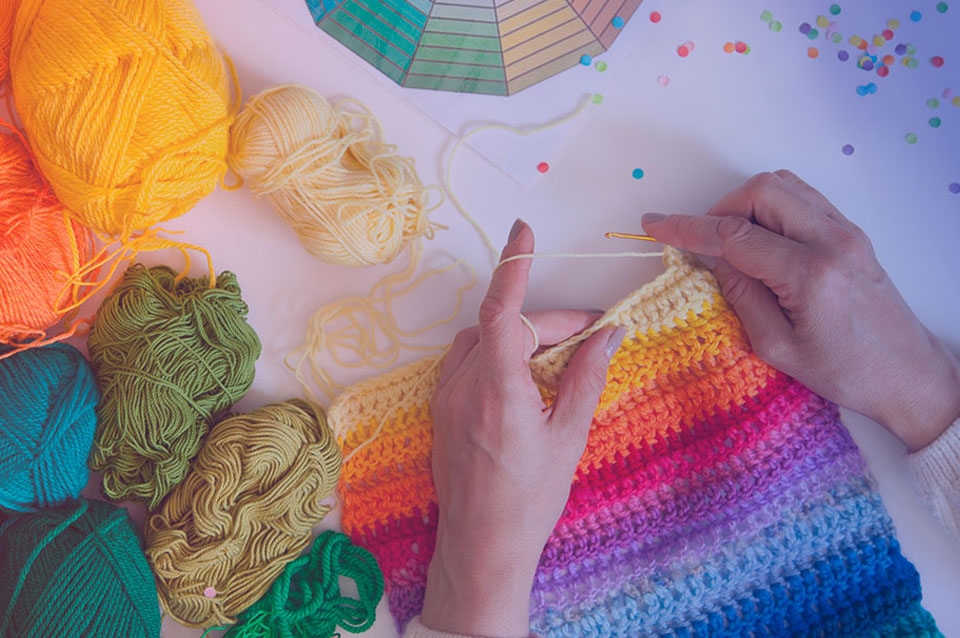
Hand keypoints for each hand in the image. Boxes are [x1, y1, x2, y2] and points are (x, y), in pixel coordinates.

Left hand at [421, 220, 624, 635]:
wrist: (481, 545)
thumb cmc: (529, 500)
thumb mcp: (569, 437)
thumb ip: (587, 377)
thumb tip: (609, 334)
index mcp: (498, 391)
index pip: (501, 312)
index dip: (513, 267)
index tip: (524, 233)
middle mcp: (463, 387)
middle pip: (504, 327)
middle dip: (547, 324)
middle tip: (590, 338)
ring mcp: (445, 397)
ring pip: (483, 340)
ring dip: (520, 337)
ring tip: (558, 362)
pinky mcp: (440, 408)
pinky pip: (468, 361)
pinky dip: (498, 355)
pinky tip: (525, 378)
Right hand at [642, 170, 959, 451]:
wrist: (907, 374)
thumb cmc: (844, 371)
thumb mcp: (776, 346)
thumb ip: (740, 294)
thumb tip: (714, 258)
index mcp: (810, 274)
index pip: (736, 234)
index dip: (688, 227)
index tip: (656, 224)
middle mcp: (833, 240)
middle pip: (761, 192)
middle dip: (720, 208)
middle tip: (700, 239)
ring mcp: (847, 231)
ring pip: (783, 186)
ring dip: (746, 204)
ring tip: (729, 239)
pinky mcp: (852, 233)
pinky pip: (802, 199)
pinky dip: (771, 207)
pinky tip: (760, 237)